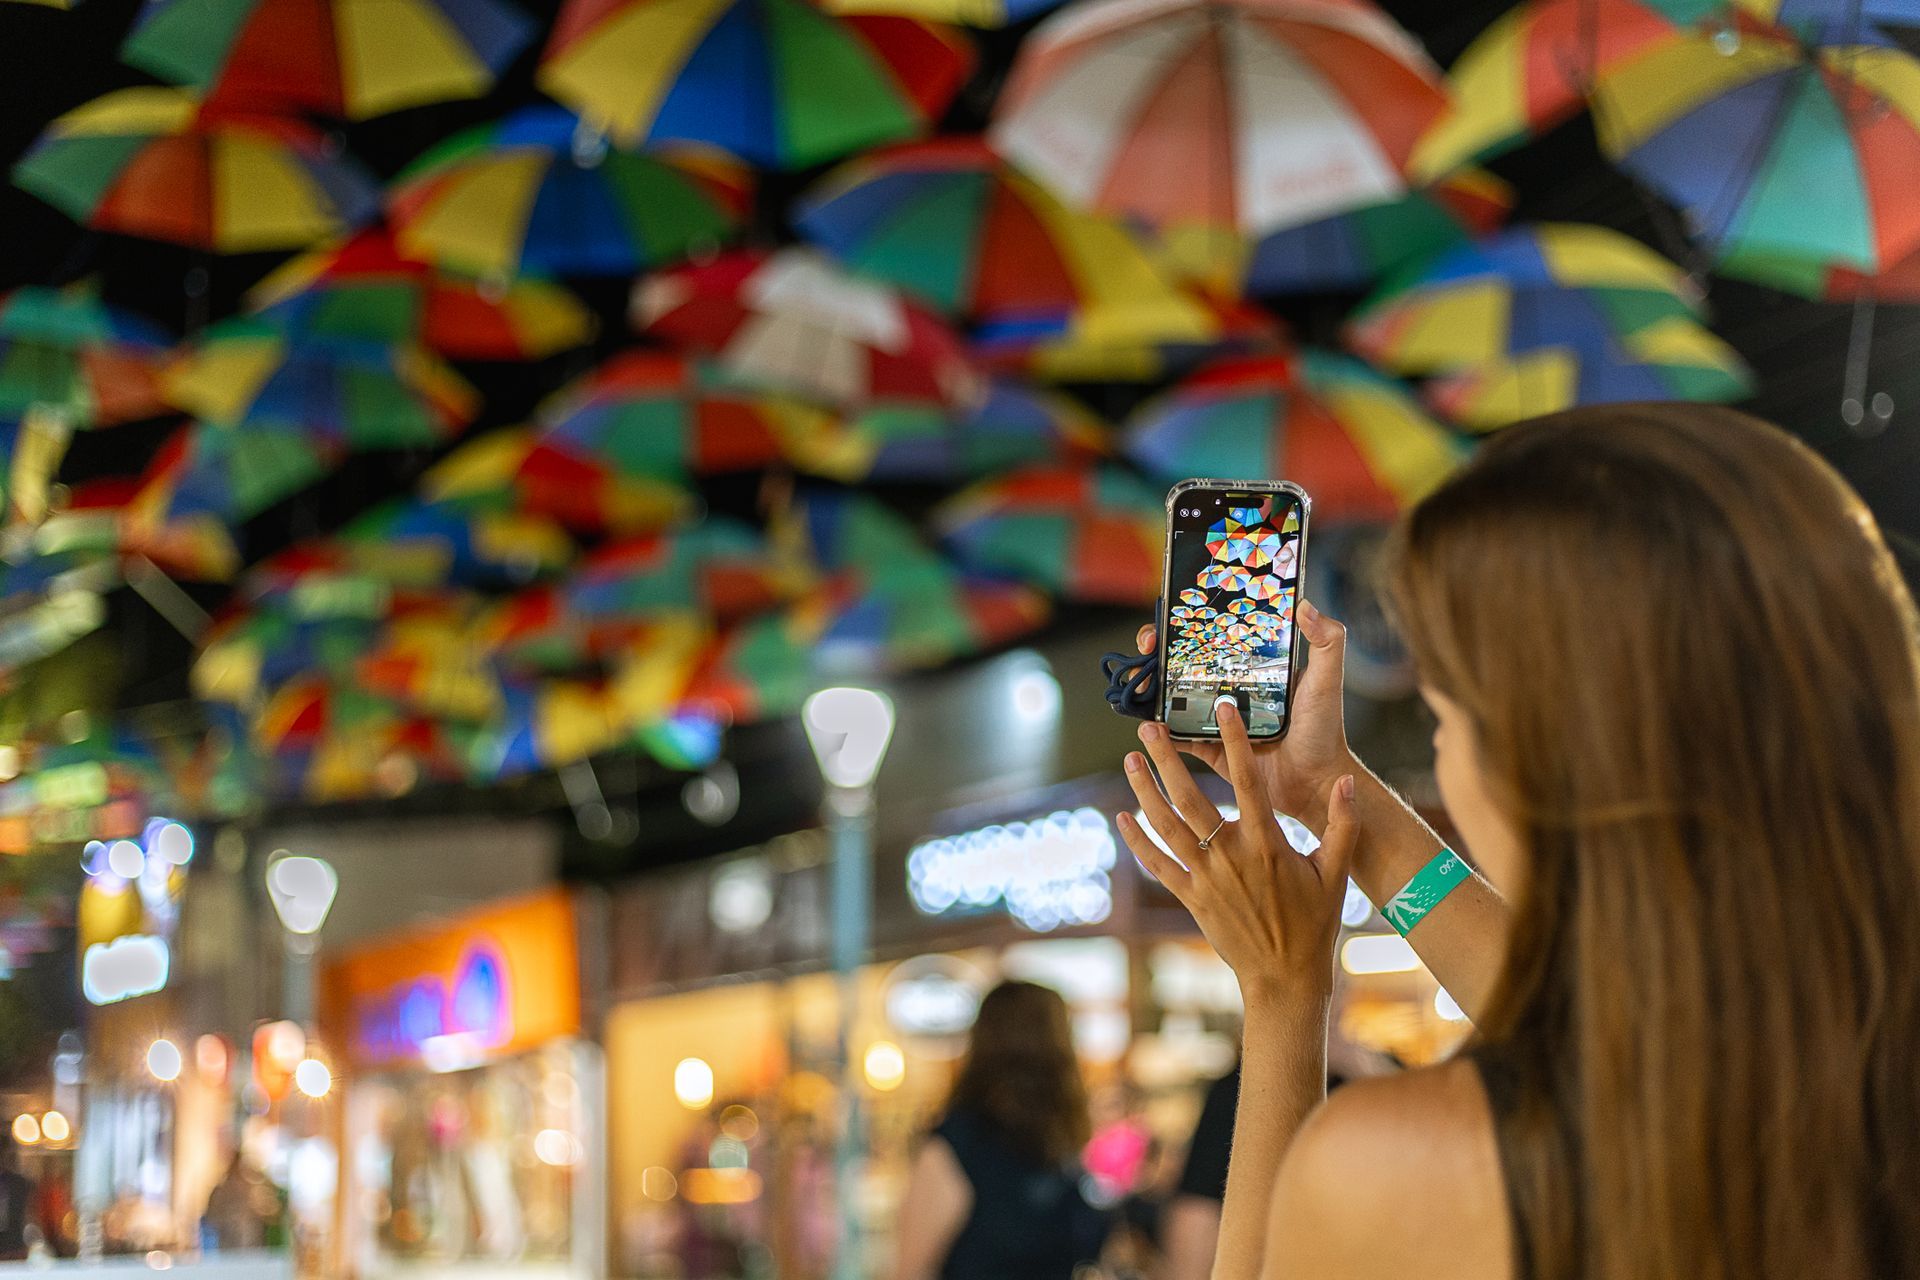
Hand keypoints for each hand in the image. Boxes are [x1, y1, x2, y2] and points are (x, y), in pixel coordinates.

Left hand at [1116, 702, 1357, 997]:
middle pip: (1190, 796)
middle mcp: (1230, 855)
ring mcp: (1206, 877)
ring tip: (1130, 760)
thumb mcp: (1336, 872)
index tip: (1225, 708)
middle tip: (1148, 727)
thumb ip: (1342, 824)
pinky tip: (1122, 817)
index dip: (1236, 741)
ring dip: (1144, 791)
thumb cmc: (1314, 924)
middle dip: (1166, 759)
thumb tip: (1347, 781)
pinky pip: (1157, 863)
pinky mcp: (1190, 898)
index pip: (1248, 780)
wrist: (1285, 977)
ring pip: (1166, 826)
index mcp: (1267, 842)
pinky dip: (1137, 840)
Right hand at [1137, 598, 1355, 834]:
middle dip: (1160, 652)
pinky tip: (1148, 724)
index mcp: (1253, 668)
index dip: (1187, 625)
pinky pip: (1179, 739)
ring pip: (1175, 699)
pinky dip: (1161, 733)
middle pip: (1185, 663)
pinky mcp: (1211, 750)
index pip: (1214, 637)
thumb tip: (1305, 604)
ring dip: (1151, 689)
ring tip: (1139, 683)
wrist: (1316, 783)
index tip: (1170, 618)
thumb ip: (1327, 642)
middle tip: (1148, 647)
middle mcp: (1231, 690)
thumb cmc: (1324, 730)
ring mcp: (1217, 720)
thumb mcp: (1326, 680)